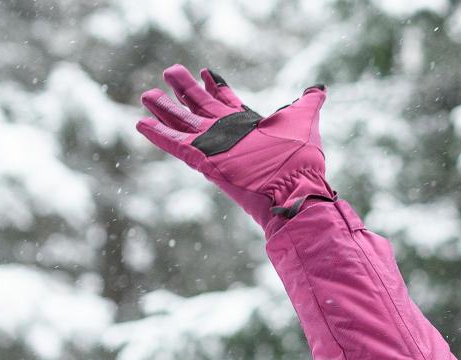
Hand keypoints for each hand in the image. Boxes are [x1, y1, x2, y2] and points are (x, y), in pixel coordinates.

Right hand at [135, 64, 336, 230]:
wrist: (295, 188)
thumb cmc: (302, 159)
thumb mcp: (305, 121)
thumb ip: (308, 103)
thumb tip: (318, 89)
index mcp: (247, 124)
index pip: (227, 101)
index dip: (216, 86)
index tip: (206, 71)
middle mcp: (228, 134)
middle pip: (201, 106)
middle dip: (186, 89)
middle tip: (171, 71)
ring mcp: (215, 147)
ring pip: (183, 123)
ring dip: (165, 109)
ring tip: (148, 94)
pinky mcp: (205, 160)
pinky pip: (176, 145)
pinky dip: (158, 134)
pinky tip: (141, 123)